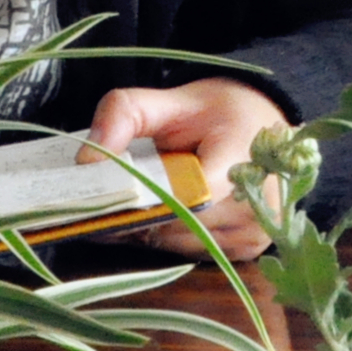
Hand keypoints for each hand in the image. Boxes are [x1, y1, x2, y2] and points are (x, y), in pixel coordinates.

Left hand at [86, 77, 291, 259]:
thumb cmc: (220, 112)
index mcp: (241, 159)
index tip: (103, 191)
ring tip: (132, 201)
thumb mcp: (173, 99)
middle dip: (136, 214)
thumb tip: (87, 161)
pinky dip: (168, 236)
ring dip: (150, 229)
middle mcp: (254, 206)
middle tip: (104, 197)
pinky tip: (159, 212)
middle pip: (175, 226)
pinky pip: (191, 251)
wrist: (264, 126)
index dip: (140, 198)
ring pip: (178, 245)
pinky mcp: (245, 250)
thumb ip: (126, 115)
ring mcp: (252, 234)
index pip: (182, 196)